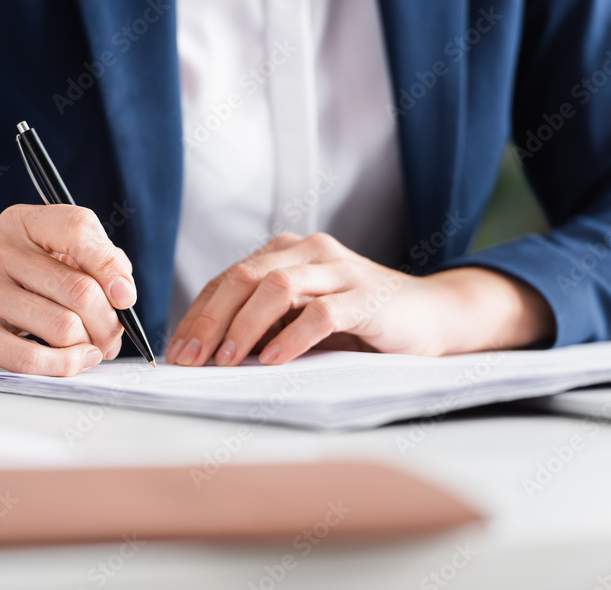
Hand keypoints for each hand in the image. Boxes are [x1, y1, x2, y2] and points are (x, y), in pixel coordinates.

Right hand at [0, 204, 135, 375]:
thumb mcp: (30, 258)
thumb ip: (80, 263)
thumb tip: (123, 290)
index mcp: (20, 223)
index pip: (79, 228)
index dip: (111, 265)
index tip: (123, 294)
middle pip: (80, 288)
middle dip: (108, 321)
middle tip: (111, 336)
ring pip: (65, 326)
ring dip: (89, 347)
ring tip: (88, 349)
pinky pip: (37, 359)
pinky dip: (67, 367)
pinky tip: (72, 362)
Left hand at [165, 232, 554, 366]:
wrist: (433, 316)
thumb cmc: (361, 321)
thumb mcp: (304, 315)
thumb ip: (266, 320)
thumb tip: (209, 350)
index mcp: (289, 250)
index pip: (229, 277)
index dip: (198, 313)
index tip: (177, 350)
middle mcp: (311, 251)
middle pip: (244, 277)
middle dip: (210, 319)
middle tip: (191, 358)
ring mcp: (340, 270)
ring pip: (277, 287)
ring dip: (244, 326)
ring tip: (226, 360)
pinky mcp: (365, 297)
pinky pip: (320, 313)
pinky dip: (291, 338)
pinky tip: (272, 361)